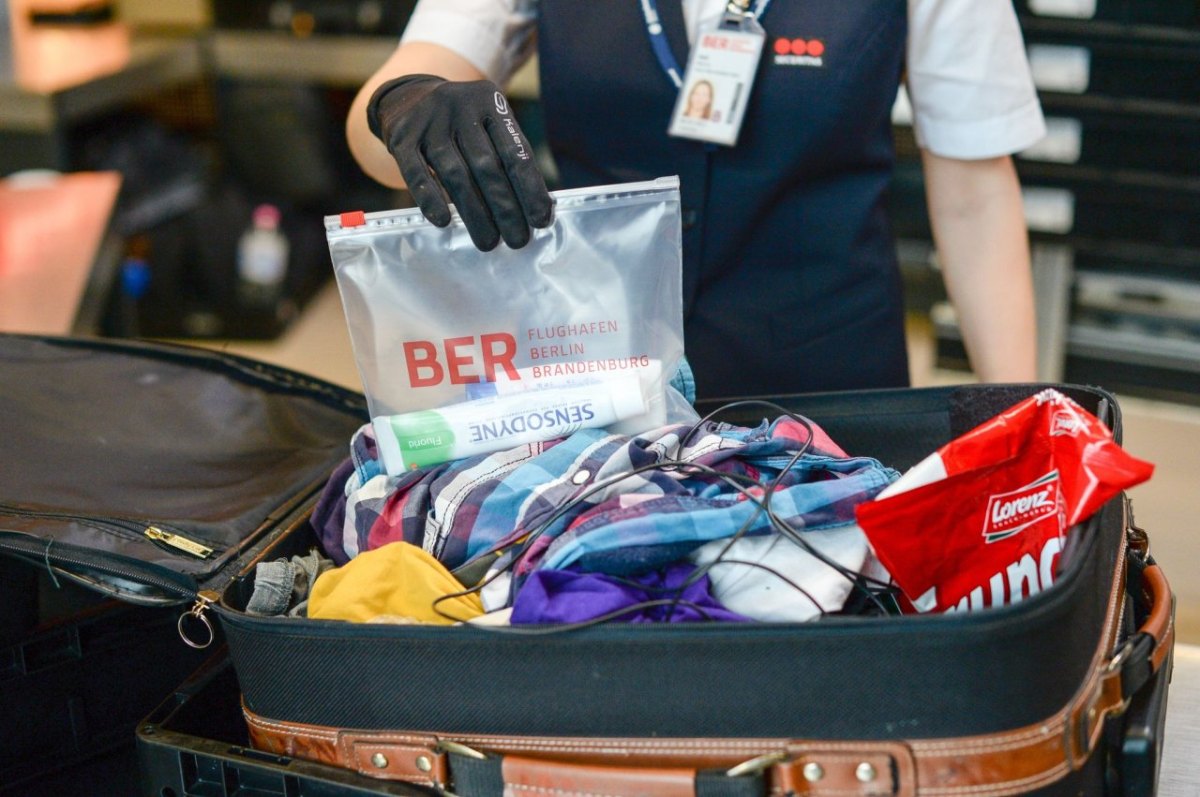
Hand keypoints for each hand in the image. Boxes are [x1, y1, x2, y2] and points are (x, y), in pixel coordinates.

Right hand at [367, 74, 553, 250]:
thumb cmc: (461, 122)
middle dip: (505, 209)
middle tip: (517, 240)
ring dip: (474, 213)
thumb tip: (533, 207)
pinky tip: (443, 222)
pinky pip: (417, 173)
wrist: (409, 94)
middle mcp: (460, 108)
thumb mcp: (487, 123)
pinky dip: (431, 199)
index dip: (530, 190)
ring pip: (455, 174)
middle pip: (487, 166)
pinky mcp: (402, 137)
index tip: (541, 221)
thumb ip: (507, 156)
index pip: (515, 153)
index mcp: (490, 104)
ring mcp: (429, 121)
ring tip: (488, 242)